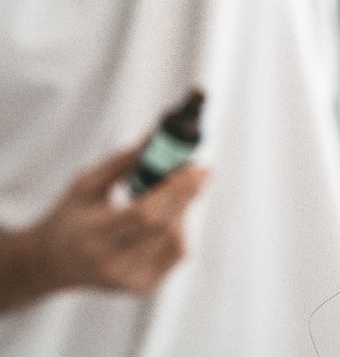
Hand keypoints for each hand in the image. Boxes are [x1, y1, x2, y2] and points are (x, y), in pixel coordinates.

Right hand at [25, 144, 209, 296]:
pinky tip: (170, 217)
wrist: (51, 263)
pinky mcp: (141, 288)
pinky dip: (180, 229)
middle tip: (201, 171)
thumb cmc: (70, 215)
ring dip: (183, 210)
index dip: (174, 188)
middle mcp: (110, 263)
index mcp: (92, 235)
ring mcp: (127, 280)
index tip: (194, 166)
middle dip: (187, 194)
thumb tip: (158, 137)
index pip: (143, 213)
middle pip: (163, 225)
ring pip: (175, 240)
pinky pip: (176, 254)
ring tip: (175, 194)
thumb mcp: (86, 184)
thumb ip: (123, 161)